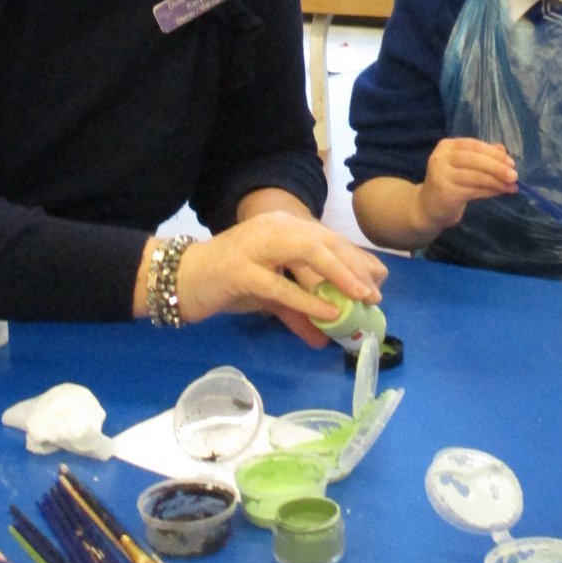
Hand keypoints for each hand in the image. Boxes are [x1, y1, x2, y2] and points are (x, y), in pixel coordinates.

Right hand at [172, 212, 387, 342]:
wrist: (182, 279)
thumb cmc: (227, 282)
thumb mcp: (269, 293)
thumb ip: (297, 310)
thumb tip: (325, 336)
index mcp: (282, 226)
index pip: (327, 238)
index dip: (355, 258)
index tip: (379, 279)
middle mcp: (273, 228)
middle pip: (324, 242)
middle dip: (354, 266)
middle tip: (375, 294)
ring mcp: (257, 246)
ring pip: (308, 253)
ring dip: (339, 274)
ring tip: (361, 298)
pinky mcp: (241, 270)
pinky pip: (281, 286)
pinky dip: (308, 300)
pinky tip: (329, 312)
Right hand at [415, 139, 517, 231]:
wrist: (429, 207)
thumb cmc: (451, 183)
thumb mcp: (465, 166)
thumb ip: (482, 156)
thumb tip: (503, 149)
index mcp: (446, 146)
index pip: (473, 145)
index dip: (493, 153)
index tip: (511, 162)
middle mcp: (440, 158)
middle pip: (472, 159)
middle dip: (496, 167)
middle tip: (514, 175)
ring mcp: (440, 175)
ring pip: (474, 176)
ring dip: (495, 181)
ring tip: (511, 186)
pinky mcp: (444, 192)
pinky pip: (472, 191)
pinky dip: (488, 191)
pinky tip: (499, 192)